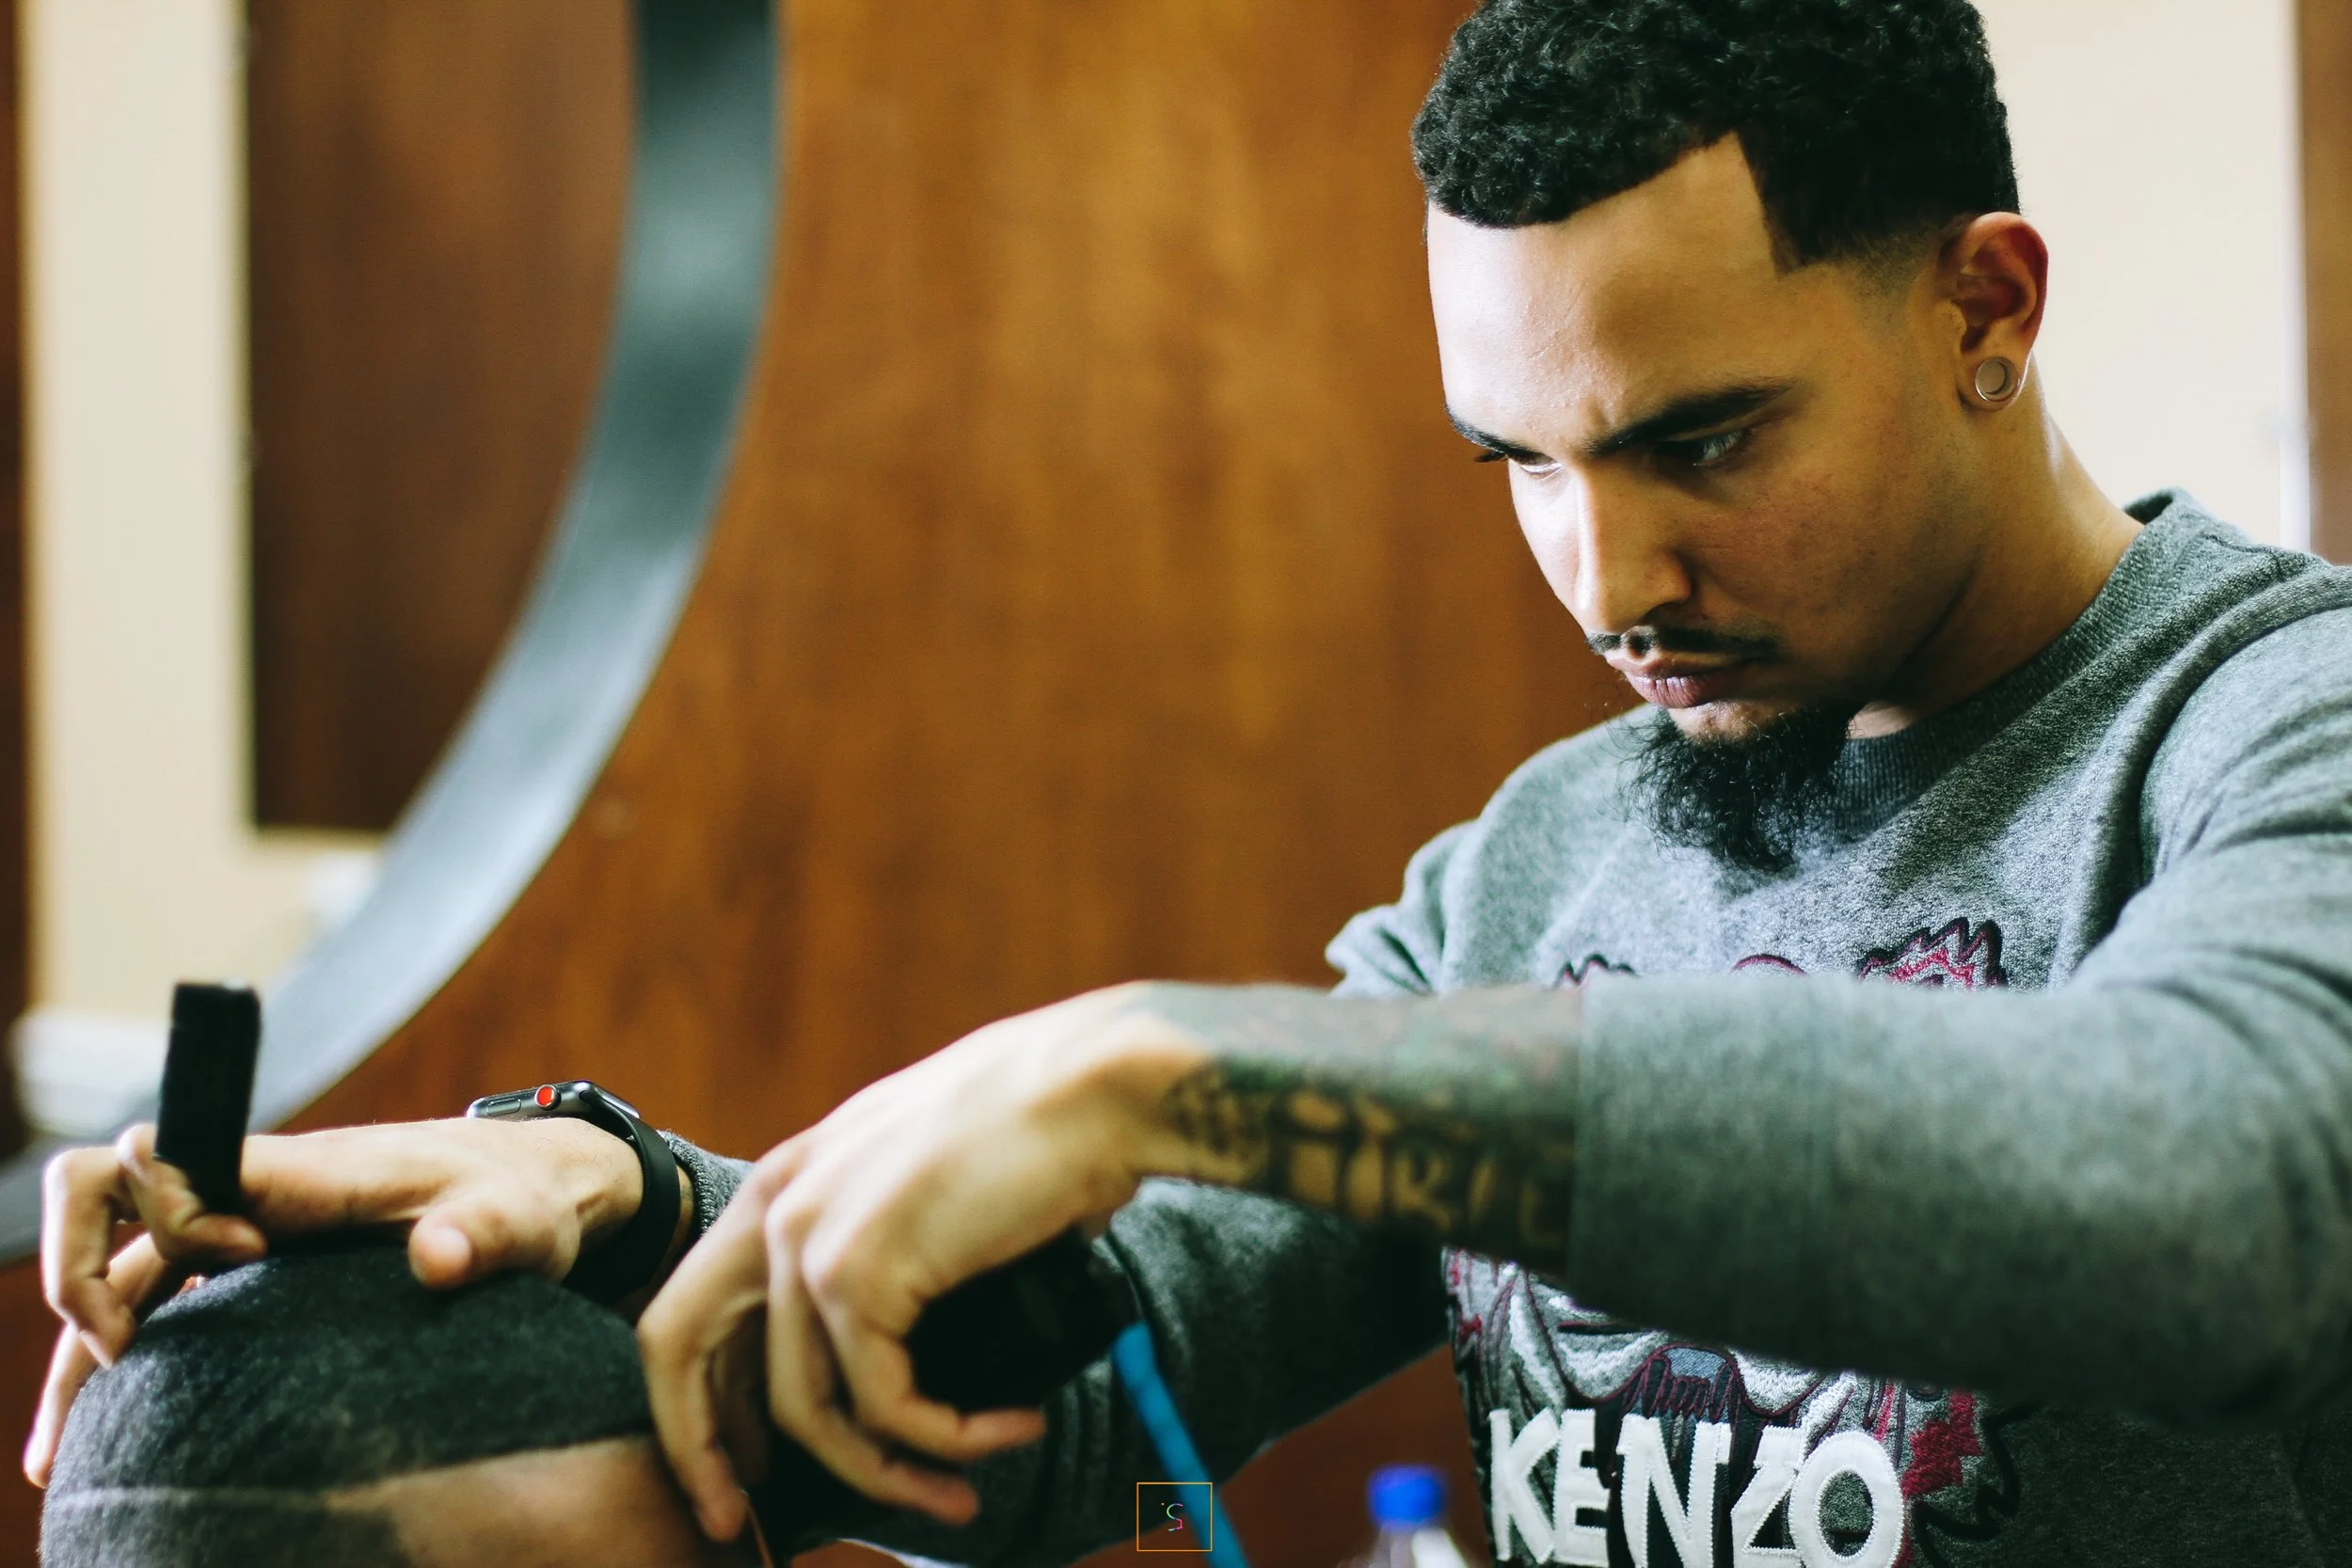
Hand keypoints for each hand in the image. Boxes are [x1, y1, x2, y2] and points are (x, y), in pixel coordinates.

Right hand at [26, 1115, 648, 1485]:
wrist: (530, 1188)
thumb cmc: (520, 1200)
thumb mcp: (519, 1223)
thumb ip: (483, 1237)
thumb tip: (439, 1260)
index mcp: (296, 1167)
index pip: (168, 1154)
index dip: (175, 1210)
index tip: (243, 1260)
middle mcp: (248, 1189)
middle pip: (103, 1198)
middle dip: (78, 1275)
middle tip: (118, 1361)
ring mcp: (240, 1225)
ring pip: (118, 1266)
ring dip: (78, 1341)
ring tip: (63, 1456)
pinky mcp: (251, 1265)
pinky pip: (151, 1299)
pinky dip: (114, 1358)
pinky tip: (102, 1438)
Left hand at [640, 985, 1207, 1538]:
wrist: (1097, 1087)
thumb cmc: (1045, 1129)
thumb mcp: (929, 1182)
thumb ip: (892, 1245)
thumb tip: (910, 1357)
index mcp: (787, 1177)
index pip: (692, 1305)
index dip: (699, 1399)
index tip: (740, 1471)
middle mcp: (777, 1200)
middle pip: (677, 1350)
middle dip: (701, 1452)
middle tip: (741, 1522)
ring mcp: (807, 1236)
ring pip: (807, 1406)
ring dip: (885, 1472)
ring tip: (961, 1493)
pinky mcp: (857, 1273)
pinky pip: (885, 1404)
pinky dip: (951, 1438)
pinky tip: (1012, 1429)